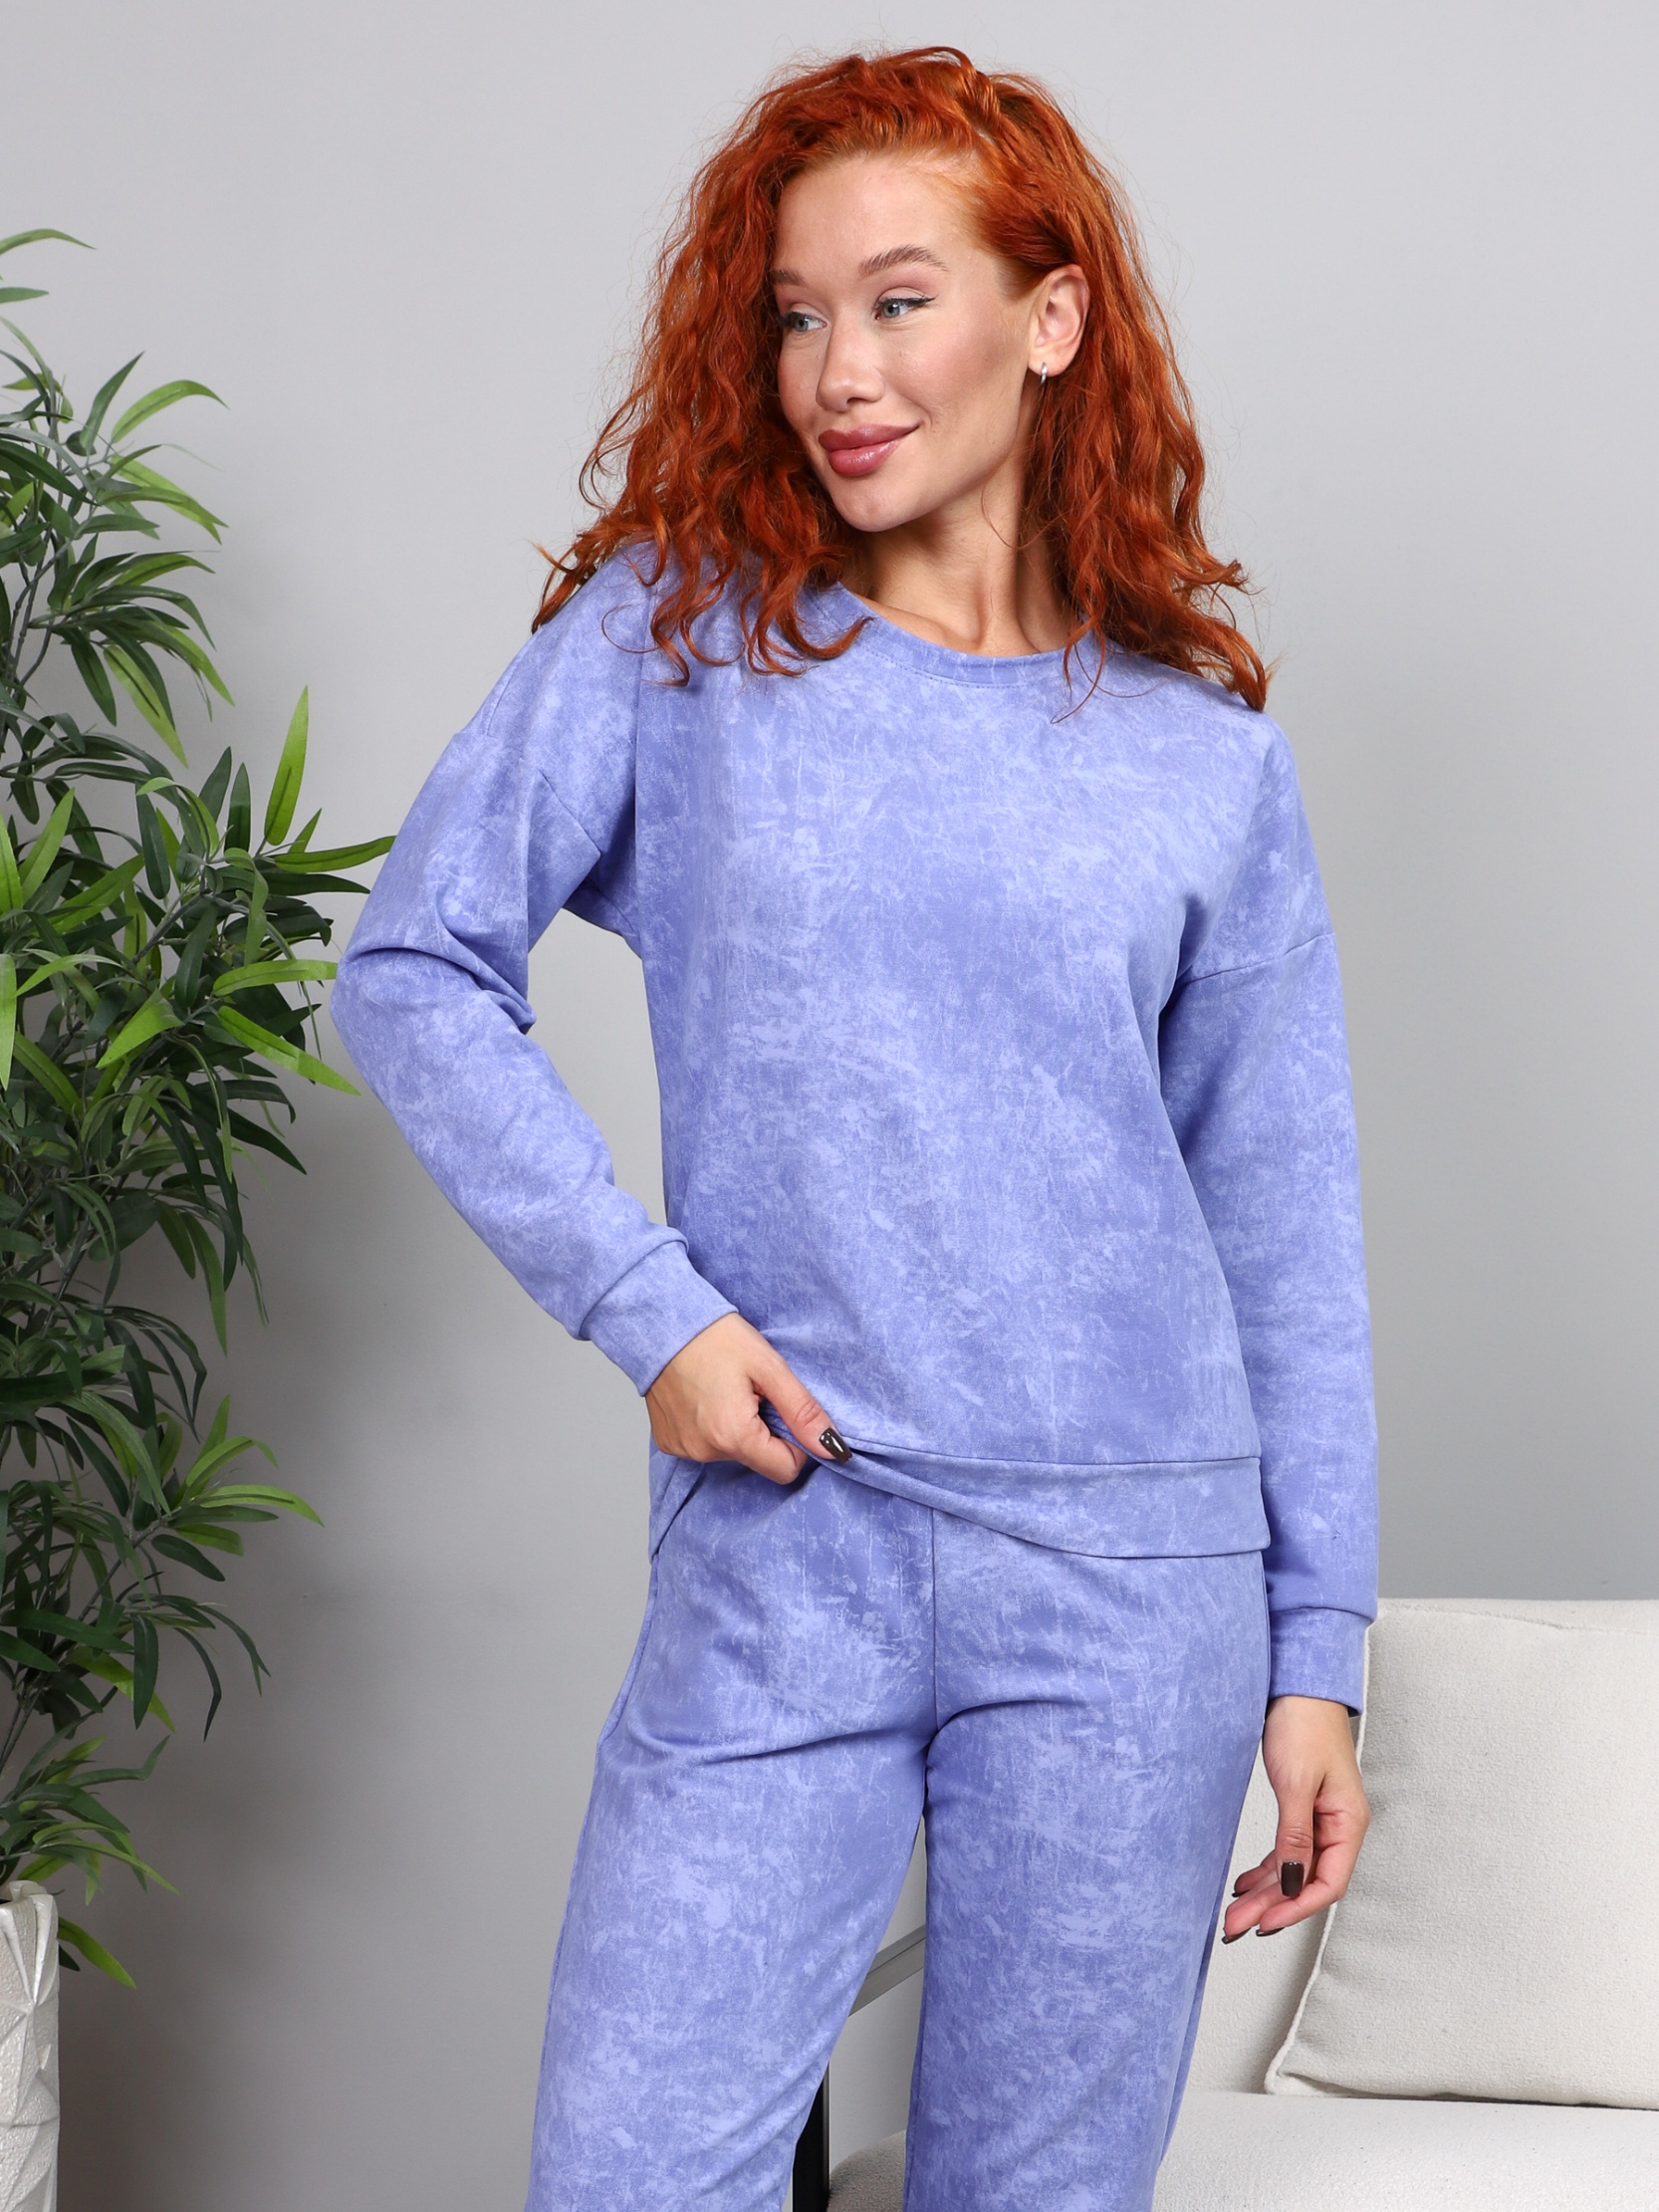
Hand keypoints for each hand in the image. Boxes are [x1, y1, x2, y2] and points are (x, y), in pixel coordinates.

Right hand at [644, 1314, 848, 1485]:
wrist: (659, 1322)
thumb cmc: (713, 1337)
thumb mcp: (768, 1366)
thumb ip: (802, 1410)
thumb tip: (831, 1446)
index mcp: (734, 1435)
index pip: (785, 1470)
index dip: (794, 1443)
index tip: (782, 1410)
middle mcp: (706, 1451)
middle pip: (758, 1459)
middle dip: (764, 1430)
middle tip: (751, 1391)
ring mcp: (684, 1449)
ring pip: (732, 1453)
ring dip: (737, 1427)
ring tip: (725, 1389)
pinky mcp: (669, 1442)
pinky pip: (705, 1446)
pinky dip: (711, 1426)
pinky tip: (704, 1396)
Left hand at [1221, 1694, 1369, 1941]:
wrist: (1298, 1685)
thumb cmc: (1305, 1723)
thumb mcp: (1297, 1782)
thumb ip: (1295, 1835)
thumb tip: (1290, 1881)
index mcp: (1348, 1823)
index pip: (1327, 1884)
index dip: (1294, 1908)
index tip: (1262, 1923)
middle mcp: (1338, 1827)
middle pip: (1306, 1882)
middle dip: (1270, 1907)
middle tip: (1235, 1927)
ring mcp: (1321, 1819)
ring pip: (1293, 1869)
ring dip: (1264, 1892)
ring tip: (1233, 1912)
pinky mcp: (1303, 1808)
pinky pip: (1286, 1851)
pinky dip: (1265, 1869)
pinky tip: (1244, 1883)